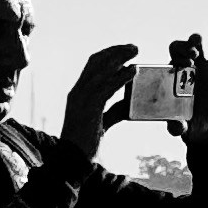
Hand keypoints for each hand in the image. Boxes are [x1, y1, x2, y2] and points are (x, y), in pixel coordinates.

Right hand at [61, 42, 138, 161]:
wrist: (72, 160)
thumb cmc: (85, 142)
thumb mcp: (100, 121)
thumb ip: (112, 110)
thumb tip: (128, 104)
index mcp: (77, 93)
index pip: (91, 65)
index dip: (108, 54)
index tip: (124, 50)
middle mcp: (77, 92)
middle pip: (96, 62)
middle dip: (116, 51)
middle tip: (134, 47)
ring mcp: (81, 99)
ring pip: (101, 71)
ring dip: (119, 59)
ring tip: (135, 53)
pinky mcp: (89, 109)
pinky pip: (106, 87)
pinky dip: (120, 77)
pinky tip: (132, 72)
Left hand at [172, 22, 207, 146]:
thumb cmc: (191, 125)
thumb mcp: (182, 128)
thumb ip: (177, 127)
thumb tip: (175, 127)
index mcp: (171, 79)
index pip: (166, 61)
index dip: (171, 60)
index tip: (179, 66)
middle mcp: (183, 69)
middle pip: (178, 48)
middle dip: (182, 48)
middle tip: (190, 58)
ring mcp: (201, 67)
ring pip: (196, 45)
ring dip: (195, 41)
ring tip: (196, 46)